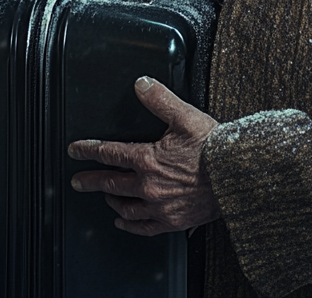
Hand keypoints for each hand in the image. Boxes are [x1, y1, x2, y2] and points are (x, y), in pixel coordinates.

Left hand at [68, 76, 221, 235]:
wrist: (235, 175)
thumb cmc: (213, 148)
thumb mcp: (184, 116)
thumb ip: (159, 99)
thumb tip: (140, 85)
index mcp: (148, 160)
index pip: (110, 154)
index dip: (89, 151)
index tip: (76, 151)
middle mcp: (149, 186)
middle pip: (110, 183)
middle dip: (90, 181)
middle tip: (77, 182)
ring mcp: (159, 207)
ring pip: (125, 207)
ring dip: (111, 200)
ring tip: (104, 196)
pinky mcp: (172, 221)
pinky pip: (143, 227)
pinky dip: (130, 224)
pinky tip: (124, 221)